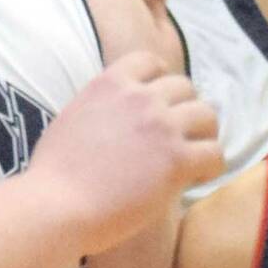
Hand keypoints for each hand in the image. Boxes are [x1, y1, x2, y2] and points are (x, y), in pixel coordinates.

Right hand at [27, 55, 221, 250]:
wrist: (56, 206)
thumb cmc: (52, 175)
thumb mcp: (72, 118)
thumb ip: (99, 107)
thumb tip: (111, 116)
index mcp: (109, 83)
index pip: (151, 61)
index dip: (162, 80)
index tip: (162, 102)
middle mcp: (139, 97)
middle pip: (185, 88)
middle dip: (185, 109)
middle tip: (181, 135)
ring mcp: (161, 126)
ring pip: (207, 116)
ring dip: (204, 134)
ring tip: (195, 156)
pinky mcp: (176, 159)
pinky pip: (215, 153)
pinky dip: (211, 166)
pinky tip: (197, 178)